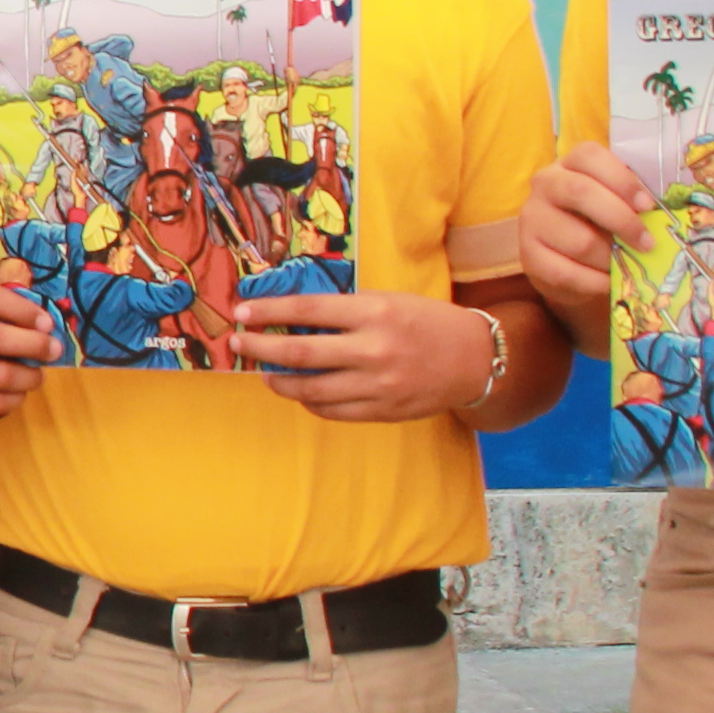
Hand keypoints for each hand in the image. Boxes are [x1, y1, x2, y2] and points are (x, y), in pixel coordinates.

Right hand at [0, 280, 61, 422]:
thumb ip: (16, 312)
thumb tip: (49, 325)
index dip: (21, 309)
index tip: (47, 323)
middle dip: (33, 344)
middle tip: (55, 350)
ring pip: (1, 375)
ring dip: (30, 376)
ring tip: (37, 374)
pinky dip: (18, 397)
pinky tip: (19, 390)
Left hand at [236, 291, 494, 422]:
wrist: (474, 359)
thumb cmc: (426, 323)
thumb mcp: (388, 301)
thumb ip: (345, 309)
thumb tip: (290, 315)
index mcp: (375, 313)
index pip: (308, 310)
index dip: (269, 311)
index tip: (242, 311)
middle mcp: (374, 349)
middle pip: (300, 352)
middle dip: (260, 348)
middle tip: (239, 344)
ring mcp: (377, 385)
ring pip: (310, 388)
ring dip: (278, 381)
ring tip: (264, 372)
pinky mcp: (381, 411)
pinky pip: (331, 410)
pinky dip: (308, 401)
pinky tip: (300, 390)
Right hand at [519, 141, 649, 314]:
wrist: (566, 257)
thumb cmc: (599, 221)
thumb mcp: (614, 201)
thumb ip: (632, 200)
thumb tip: (660, 215)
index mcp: (570, 163)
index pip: (590, 156)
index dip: (622, 180)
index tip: (648, 206)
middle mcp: (544, 184)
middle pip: (580, 193)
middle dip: (622, 221)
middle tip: (647, 243)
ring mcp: (532, 220)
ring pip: (578, 240)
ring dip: (611, 258)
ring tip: (625, 265)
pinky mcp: (528, 255)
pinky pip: (565, 272)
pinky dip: (595, 282)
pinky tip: (608, 282)